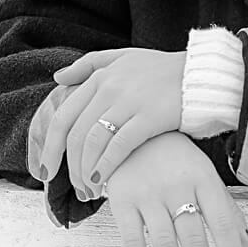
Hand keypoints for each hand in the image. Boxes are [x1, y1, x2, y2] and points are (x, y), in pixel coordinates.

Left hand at [35, 47, 185, 197]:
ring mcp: (129, 102)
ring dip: (86, 172)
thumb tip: (58, 77)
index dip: (49, 147)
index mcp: (101, 77)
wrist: (201, 73)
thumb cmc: (163, 69)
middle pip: (75, 134)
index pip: (64, 116)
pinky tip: (103, 181)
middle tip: (68, 187)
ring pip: (93, 143)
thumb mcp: (124, 56)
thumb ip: (89, 65)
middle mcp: (110, 88)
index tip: (46, 170)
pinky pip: (118, 146)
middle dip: (67, 166)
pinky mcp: (148, 117)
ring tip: (89, 190)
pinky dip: (106, 166)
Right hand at [104, 131, 247, 246]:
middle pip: (193, 237)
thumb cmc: (177, 158)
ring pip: (164, 242)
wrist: (131, 130)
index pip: (223, 223)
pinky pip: (132, 237)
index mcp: (204, 178)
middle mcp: (178, 186)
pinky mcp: (122, 199)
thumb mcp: (205, 176)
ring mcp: (148, 193)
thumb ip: (228, 210)